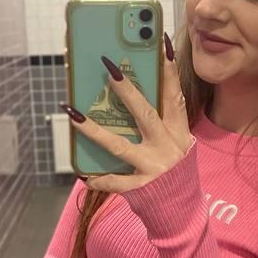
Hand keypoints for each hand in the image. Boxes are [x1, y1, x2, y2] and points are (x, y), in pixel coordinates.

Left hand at [63, 36, 192, 193]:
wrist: (184, 214)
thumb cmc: (175, 174)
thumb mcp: (176, 145)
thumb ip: (160, 125)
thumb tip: (129, 98)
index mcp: (179, 132)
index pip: (174, 96)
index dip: (169, 70)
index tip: (161, 43)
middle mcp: (168, 147)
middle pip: (146, 114)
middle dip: (127, 91)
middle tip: (109, 69)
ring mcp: (154, 167)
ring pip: (120, 145)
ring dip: (94, 130)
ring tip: (73, 114)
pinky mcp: (142, 187)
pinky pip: (115, 181)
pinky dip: (100, 179)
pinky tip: (85, 175)